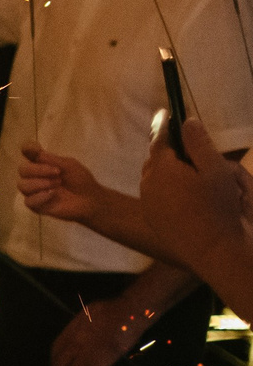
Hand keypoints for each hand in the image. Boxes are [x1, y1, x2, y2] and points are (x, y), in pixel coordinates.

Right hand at [17, 142, 110, 224]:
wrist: (90, 200)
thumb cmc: (80, 180)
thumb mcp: (68, 165)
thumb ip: (48, 158)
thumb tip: (29, 148)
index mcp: (41, 163)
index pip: (27, 152)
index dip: (27, 149)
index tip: (36, 150)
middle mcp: (34, 176)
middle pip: (22, 170)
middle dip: (39, 170)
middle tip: (57, 173)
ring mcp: (34, 191)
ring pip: (22, 185)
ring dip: (40, 184)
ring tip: (57, 185)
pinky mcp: (36, 206)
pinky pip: (28, 201)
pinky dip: (40, 197)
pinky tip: (52, 195)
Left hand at [50, 300, 148, 365]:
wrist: (130, 311)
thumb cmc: (114, 309)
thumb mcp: (89, 313)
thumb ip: (81, 326)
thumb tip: (80, 335)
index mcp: (71, 331)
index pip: (55, 351)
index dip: (54, 365)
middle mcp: (74, 343)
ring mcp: (86, 353)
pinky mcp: (100, 361)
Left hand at [139, 116, 251, 262]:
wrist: (215, 253)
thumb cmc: (218, 209)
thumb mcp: (216, 170)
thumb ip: (199, 143)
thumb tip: (186, 122)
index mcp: (160, 168)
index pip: (160, 139)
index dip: (165, 125)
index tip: (166, 113)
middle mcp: (148, 184)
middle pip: (162, 160)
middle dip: (184, 159)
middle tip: (213, 167)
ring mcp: (149, 203)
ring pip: (165, 180)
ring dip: (185, 179)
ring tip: (217, 193)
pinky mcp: (155, 219)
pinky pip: (165, 199)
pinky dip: (181, 197)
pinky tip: (203, 207)